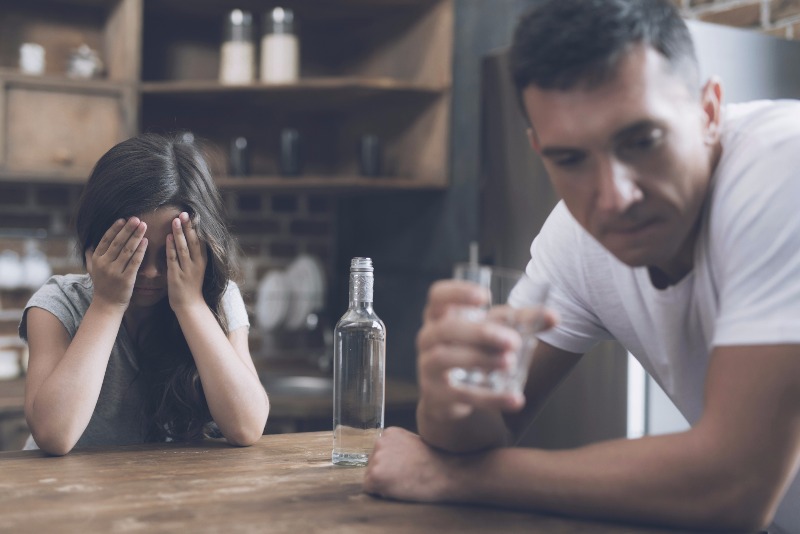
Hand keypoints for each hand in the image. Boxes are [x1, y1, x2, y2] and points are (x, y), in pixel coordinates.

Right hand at [86, 217, 147, 308]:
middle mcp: (104, 264)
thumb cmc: (103, 285)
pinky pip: (135, 261)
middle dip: (128, 229)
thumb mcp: (92, 269)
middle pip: (117, 242)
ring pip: (127, 250)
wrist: (107, 305)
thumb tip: (89, 244)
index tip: (123, 219)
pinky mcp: (126, 279)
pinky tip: (146, 241)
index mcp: (96, 259)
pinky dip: (141, 250)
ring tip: (143, 226)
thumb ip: (90, 256)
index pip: (106, 240)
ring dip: (136, 236)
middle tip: (136, 218)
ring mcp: (115, 272)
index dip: (114, 229)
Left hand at [166, 212, 207, 310]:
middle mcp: (197, 264)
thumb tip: (193, 237)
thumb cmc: (192, 286)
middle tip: (185, 213)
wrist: (190, 306)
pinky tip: (168, 237)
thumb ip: (196, 254)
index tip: (194, 214)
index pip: (201, 240)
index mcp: (202, 261)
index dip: (197, 228)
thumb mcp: (198, 268)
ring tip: (176, 220)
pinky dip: (171, 247)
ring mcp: (187, 270)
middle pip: (193, 242)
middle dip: (189, 227)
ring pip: (184, 248)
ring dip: (180, 233)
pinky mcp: (176, 276)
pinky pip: (173, 259)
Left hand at [364, 427, 461, 502]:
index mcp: (389, 433)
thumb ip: (397, 448)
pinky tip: (399, 488)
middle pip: (373, 464)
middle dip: (385, 473)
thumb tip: (389, 461)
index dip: (392, 465)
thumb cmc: (436, 460)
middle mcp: (379, 442)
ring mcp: (376, 458)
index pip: (379, 453)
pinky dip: (381, 492)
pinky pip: (370, 489)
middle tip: (406, 475)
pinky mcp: (375, 476)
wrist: (446, 472)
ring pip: (371, 477)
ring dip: (384, 483)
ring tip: (405, 481)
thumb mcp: (413, 444)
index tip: (406, 467)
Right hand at [416, 281, 555, 420]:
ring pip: (445, 358)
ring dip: (480, 359)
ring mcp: (428, 367)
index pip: (437, 296)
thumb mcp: (492, 331)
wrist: (450, 395)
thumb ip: (521, 322)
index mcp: (440, 316)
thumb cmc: (472, 349)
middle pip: (445, 329)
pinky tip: (514, 399)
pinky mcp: (437, 396)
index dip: (457, 293)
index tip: (484, 297)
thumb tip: (554, 317)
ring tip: (510, 362)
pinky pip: (462, 395)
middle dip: (479, 333)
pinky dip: (490, 398)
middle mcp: (428, 339)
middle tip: (512, 341)